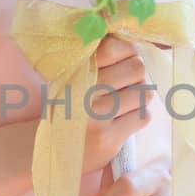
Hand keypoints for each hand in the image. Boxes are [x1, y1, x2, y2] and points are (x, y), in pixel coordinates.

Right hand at [81, 34, 153, 174]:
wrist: (50, 150)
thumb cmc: (67, 107)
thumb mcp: (71, 76)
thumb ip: (97, 59)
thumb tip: (137, 45)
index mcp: (74, 69)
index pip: (115, 47)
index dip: (127, 52)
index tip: (123, 60)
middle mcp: (84, 90)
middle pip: (137, 68)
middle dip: (136, 76)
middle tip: (126, 85)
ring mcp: (96, 116)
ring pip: (144, 93)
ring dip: (139, 98)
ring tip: (124, 104)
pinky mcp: (108, 139)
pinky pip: (143, 117)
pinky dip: (138, 117)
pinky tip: (122, 120)